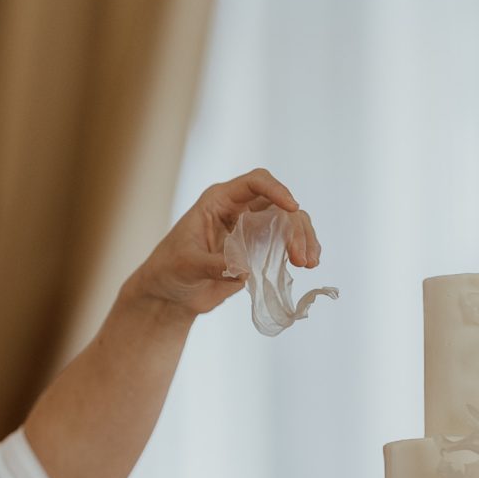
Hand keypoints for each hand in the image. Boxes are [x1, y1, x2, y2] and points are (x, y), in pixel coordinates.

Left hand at [128, 168, 316, 319]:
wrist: (171, 295)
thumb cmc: (170, 270)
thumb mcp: (186, 265)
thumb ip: (213, 265)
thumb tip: (244, 270)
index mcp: (219, 200)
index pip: (255, 183)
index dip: (276, 190)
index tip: (292, 208)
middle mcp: (240, 209)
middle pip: (279, 204)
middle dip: (295, 226)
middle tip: (300, 257)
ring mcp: (252, 229)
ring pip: (289, 222)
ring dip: (303, 239)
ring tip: (309, 263)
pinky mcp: (259, 250)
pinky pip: (287, 243)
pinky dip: (300, 250)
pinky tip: (309, 263)